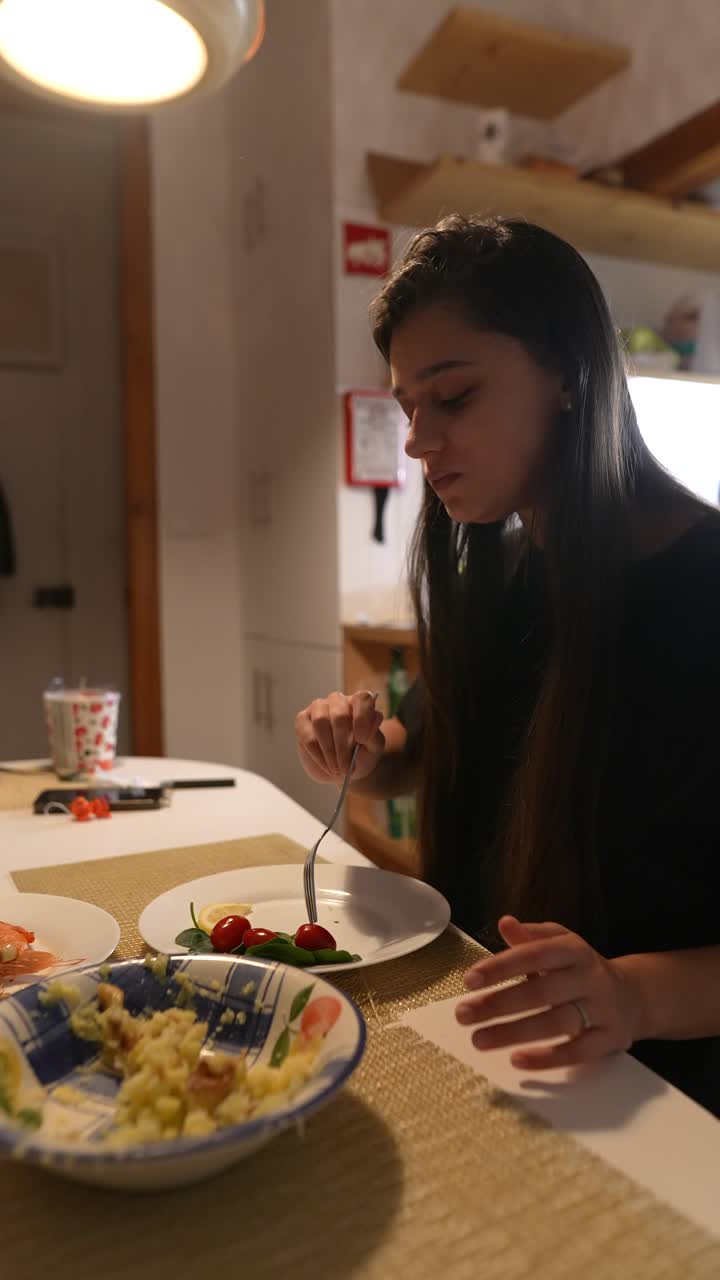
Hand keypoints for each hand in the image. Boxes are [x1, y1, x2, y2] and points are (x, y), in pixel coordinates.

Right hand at [295, 690, 384, 783]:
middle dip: (343, 745)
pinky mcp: (302, 719)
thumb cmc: (361, 755)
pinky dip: (317, 755)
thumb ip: (374, 734)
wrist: (343, 769)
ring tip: (337, 769)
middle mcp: (339, 701)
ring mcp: (318, 708)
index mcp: (359, 704)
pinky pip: (307, 736)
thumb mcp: (373, 748)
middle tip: (346, 767)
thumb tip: (375, 717)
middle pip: (339, 714)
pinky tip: (327, 766)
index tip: (361, 740)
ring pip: (320, 721)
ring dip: (329, 751)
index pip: (362, 699)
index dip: (362, 717)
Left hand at [455, 915, 643, 1069]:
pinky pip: (578, 1051)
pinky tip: (517, 1060)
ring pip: (556, 1023)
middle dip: (498, 1004)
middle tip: (463, 1015)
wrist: (634, 996)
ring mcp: (603, 1009)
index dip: (501, 967)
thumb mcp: (561, 945)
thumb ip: (532, 937)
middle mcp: (590, 977)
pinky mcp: (611, 1038)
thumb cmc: (582, 970)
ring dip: (514, 1033)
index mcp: (574, 950)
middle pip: (541, 992)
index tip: (469, 980)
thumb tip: (505, 923)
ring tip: (479, 1040)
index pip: (534, 955)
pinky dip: (547, 1058)